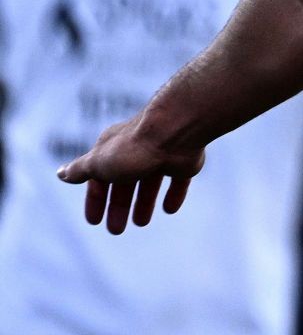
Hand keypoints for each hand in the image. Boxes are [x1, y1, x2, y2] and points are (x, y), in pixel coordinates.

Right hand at [57, 118, 205, 233]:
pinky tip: (169, 209)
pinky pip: (178, 180)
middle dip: (119, 206)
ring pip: (150, 181)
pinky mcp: (184, 161)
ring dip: (144, 202)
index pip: (100, 178)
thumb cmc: (133, 147)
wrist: (176, 131)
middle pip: (125, 182)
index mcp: (113, 150)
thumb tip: (60, 173)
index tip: (93, 221)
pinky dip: (174, 194)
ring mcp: (162, 155)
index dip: (95, 200)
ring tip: (141, 223)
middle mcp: (137, 151)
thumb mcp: (99, 162)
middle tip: (116, 230)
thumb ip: (81, 170)